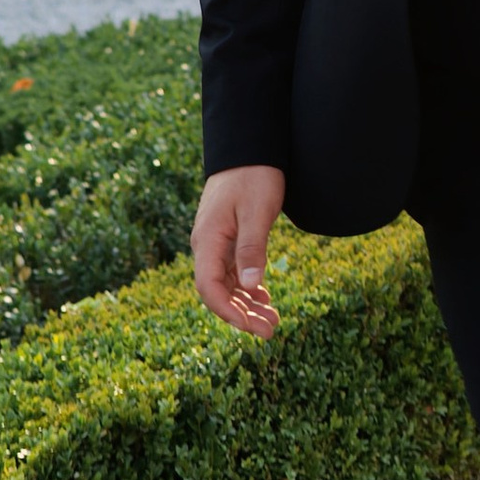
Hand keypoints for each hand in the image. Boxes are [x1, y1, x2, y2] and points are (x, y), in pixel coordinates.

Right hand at [194, 166, 286, 335]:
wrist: (250, 147)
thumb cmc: (254, 176)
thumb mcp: (256, 211)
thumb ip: (252, 248)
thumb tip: (251, 287)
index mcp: (208, 241)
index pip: (209, 288)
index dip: (229, 312)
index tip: (253, 327)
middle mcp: (207, 246)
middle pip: (218, 292)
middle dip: (242, 315)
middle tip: (270, 332)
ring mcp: (216, 243)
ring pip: (228, 284)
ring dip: (247, 304)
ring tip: (273, 321)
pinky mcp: (228, 238)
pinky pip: (234, 272)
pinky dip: (248, 288)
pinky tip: (265, 298)